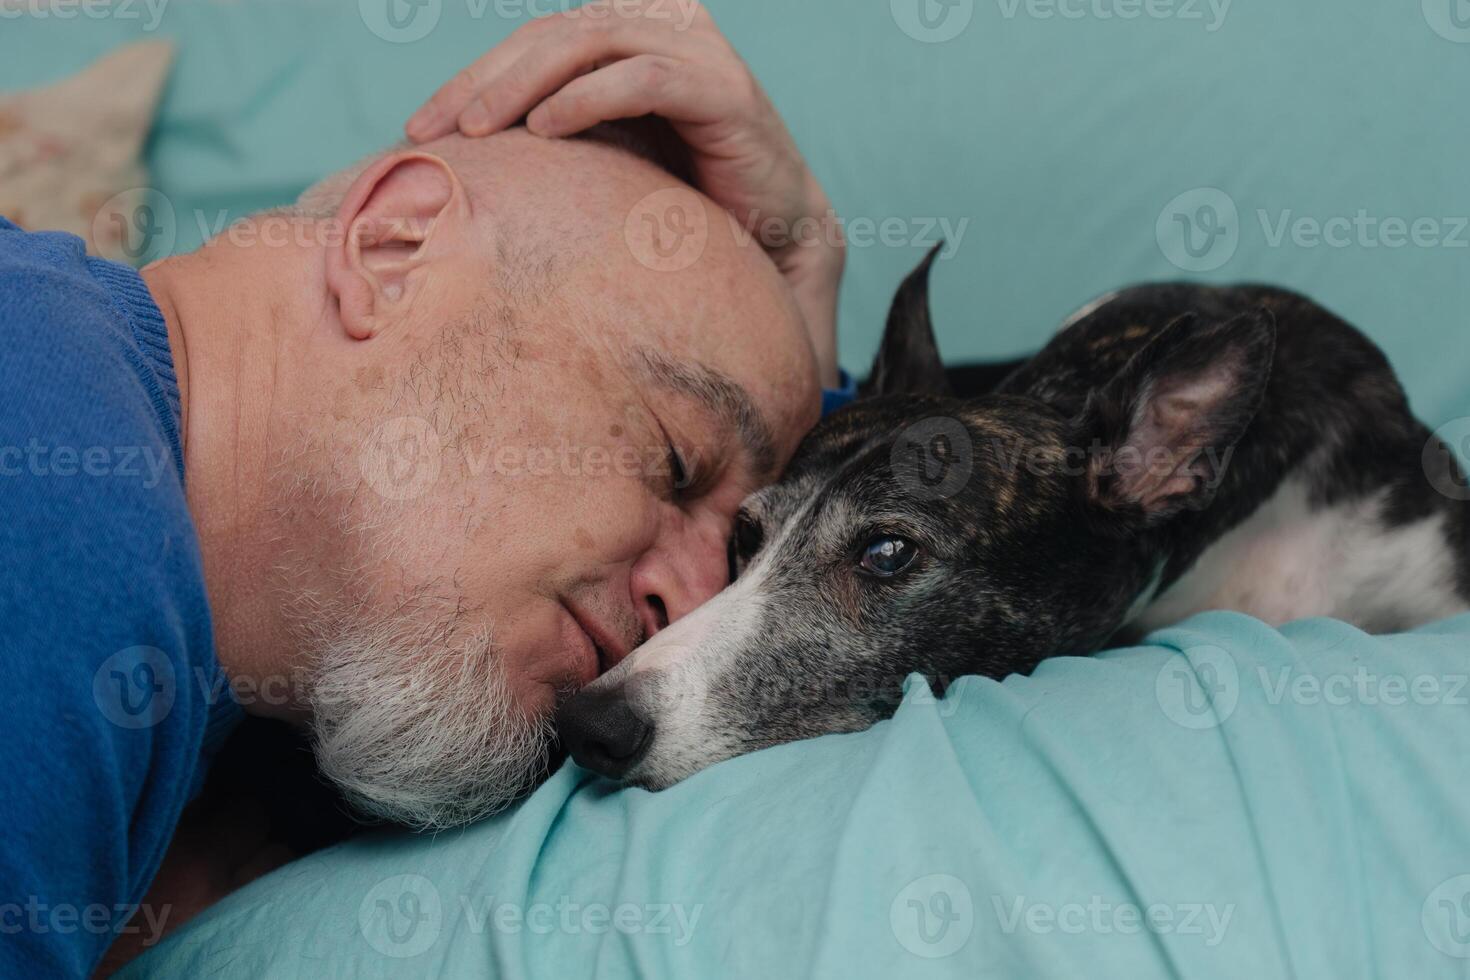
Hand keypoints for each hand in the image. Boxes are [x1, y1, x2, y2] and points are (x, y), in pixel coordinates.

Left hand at [405, 0, 843, 386]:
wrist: (771, 236)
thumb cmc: (680, 199)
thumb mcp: (604, 152)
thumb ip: (552, 125)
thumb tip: (457, 146)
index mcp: (631, 30)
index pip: (534, 41)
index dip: (472, 77)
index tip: (420, 127)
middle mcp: (665, 24)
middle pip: (552, 34)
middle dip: (484, 81)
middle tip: (435, 129)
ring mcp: (697, 49)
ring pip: (589, 43)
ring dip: (523, 84)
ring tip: (480, 130)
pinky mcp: (723, 88)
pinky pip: (642, 78)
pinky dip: (587, 99)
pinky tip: (544, 128)